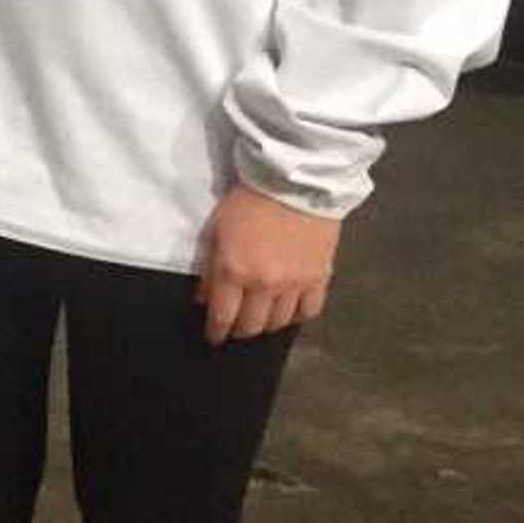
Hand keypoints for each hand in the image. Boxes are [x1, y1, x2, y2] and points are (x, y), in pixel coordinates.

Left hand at [195, 183, 337, 344]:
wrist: (294, 185)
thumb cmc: (248, 203)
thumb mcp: (215, 231)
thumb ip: (209, 269)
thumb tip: (203, 298)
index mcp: (235, 272)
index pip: (223, 317)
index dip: (216, 332)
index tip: (213, 337)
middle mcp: (265, 285)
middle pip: (251, 326)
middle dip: (239, 331)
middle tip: (235, 328)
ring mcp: (295, 285)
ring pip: (279, 323)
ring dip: (266, 325)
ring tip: (260, 319)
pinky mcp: (320, 278)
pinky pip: (309, 311)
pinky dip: (297, 316)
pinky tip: (289, 311)